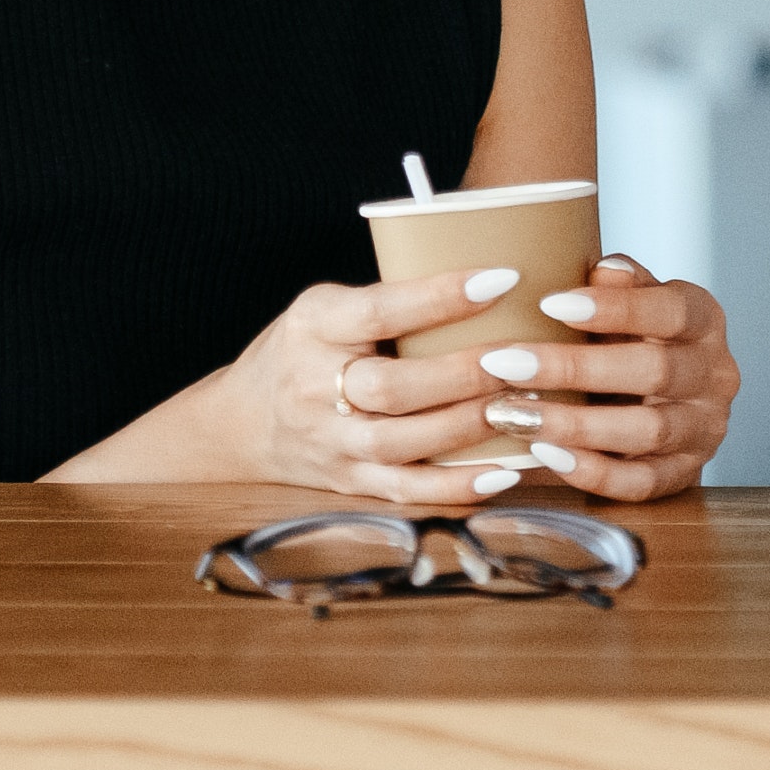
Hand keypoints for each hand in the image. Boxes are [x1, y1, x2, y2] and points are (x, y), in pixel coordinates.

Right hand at [49, 262, 548, 504]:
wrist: (243, 422)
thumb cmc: (307, 348)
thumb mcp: (329, 306)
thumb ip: (391, 301)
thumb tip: (494, 278)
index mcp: (314, 326)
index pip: (380, 311)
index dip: (441, 297)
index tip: (504, 278)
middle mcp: (313, 388)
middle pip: (392, 387)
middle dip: (464, 373)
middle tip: (526, 356)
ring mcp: (331, 443)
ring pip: (403, 443)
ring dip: (470, 427)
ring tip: (526, 408)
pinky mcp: (349, 483)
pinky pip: (408, 491)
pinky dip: (459, 486)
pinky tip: (508, 470)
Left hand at [475, 253, 740, 500]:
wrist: (661, 400)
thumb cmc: (632, 338)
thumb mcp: (630, 301)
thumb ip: (618, 287)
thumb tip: (602, 271)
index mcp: (704, 322)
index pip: (670, 310)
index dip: (615, 308)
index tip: (549, 303)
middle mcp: (714, 376)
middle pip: (655, 372)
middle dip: (574, 369)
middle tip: (505, 364)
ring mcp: (703, 430)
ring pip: (647, 431)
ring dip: (574, 424)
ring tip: (512, 416)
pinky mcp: (684, 474)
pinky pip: (640, 481)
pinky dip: (591, 471)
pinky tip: (543, 455)